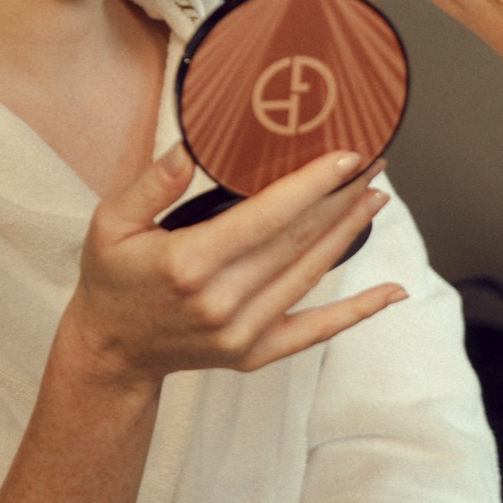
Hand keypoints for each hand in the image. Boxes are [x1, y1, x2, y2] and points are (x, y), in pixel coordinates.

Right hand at [66, 144, 404, 389]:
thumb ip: (152, 184)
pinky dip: (357, 312)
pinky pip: (314, 331)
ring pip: (310, 276)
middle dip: (340, 199)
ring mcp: (242, 333)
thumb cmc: (111, 279)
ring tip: (376, 198)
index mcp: (189, 264)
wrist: (111, 351)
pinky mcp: (254, 354)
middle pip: (297, 242)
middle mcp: (222, 302)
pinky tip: (391, 292)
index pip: (266, 218)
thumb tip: (190, 149)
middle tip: (372, 162)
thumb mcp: (111, 222)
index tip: (345, 156)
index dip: (311, 185)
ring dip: (349, 235)